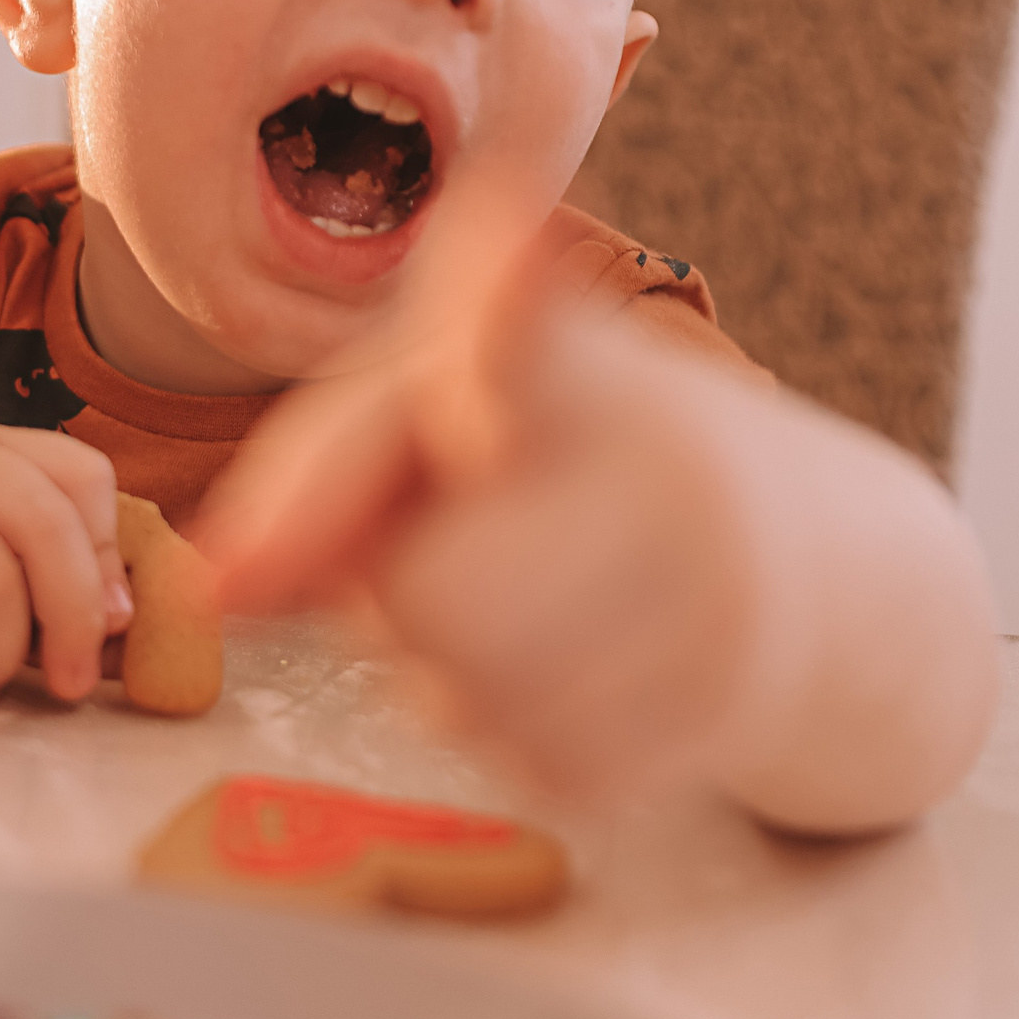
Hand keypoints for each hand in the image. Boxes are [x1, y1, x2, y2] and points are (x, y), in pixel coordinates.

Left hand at [201, 176, 768, 799]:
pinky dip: (516, 728)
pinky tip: (578, 661)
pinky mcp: (722, 704)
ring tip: (517, 602)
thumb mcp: (446, 407)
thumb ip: (322, 473)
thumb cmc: (560, 457)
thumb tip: (213, 588)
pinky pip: (528, 759)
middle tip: (449, 548)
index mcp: (570, 352)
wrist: (805, 555)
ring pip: (467, 695)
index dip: (495, 296)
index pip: (520, 314)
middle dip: (394, 595)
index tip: (502, 259)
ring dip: (444, 673)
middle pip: (428, 593)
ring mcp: (713, 587)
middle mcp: (666, 454)